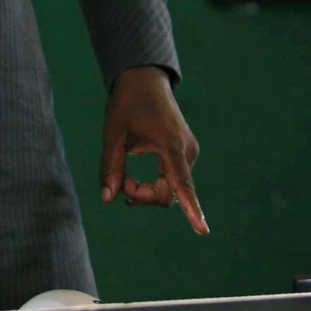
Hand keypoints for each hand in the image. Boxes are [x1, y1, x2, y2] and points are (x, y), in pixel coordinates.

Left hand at [99, 65, 207, 234]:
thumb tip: (107, 199)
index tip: (203, 231)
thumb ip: (110, 167)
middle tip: (119, 183)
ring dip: (149, 191)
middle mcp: (186, 150)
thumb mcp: (113, 134)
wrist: (144, 79)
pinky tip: (136, 183)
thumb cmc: (127, 104)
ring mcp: (189, 151)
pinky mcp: (185, 151)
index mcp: (170, 145)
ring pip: (172, 188)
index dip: (192, 209)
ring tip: (124, 180)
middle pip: (170, 193)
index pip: (182, 184)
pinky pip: (174, 179)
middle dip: (144, 195)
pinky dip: (156, 184)